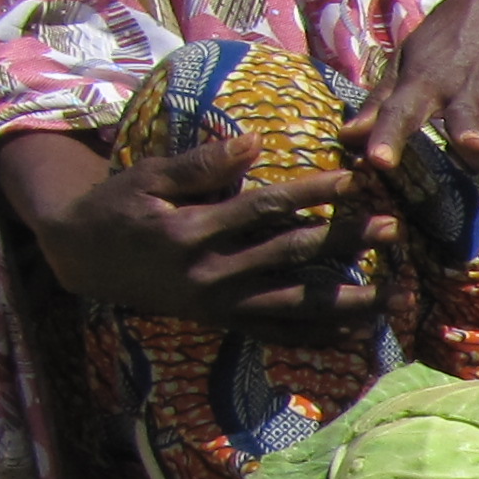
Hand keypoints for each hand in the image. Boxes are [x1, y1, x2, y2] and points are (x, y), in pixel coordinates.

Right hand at [0, 131, 374, 327]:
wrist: (83, 259)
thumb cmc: (119, 207)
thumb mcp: (147, 177)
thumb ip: (199, 164)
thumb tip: (252, 142)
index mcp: (190, 232)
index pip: (263, 209)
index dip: (310, 193)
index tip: (354, 180)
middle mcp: (209, 275)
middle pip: (290, 256)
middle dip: (345, 242)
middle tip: (394, 228)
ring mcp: (218, 306)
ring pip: (293, 307)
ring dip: (347, 301)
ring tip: (395, 293)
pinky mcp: (223, 323)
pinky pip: (278, 335)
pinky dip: (318, 336)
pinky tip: (359, 329)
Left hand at [339, 0, 478, 258]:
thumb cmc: (453, 35)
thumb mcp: (410, 56)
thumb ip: (381, 101)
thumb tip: (347, 138)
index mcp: (428, 80)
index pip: (403, 108)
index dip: (390, 133)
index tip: (378, 162)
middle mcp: (471, 100)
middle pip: (474, 133)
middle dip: (476, 148)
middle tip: (475, 160)